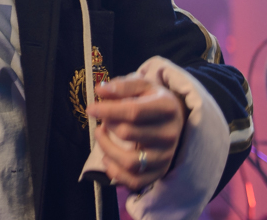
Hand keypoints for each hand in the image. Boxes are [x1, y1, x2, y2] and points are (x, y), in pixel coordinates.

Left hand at [87, 76, 185, 191]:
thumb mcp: (142, 86)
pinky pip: (134, 181)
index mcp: (166, 108)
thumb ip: (122, 86)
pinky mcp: (159, 172)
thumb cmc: (153, 100)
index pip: (134, 111)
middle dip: (108, 125)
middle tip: (103, 120)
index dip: (108, 110)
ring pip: (130, 161)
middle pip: (128, 134)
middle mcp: (169, 134)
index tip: (91, 109)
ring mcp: (165, 156)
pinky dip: (115, 173)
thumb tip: (100, 90)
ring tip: (101, 136)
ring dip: (107, 149)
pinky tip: (107, 158)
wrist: (175, 119)